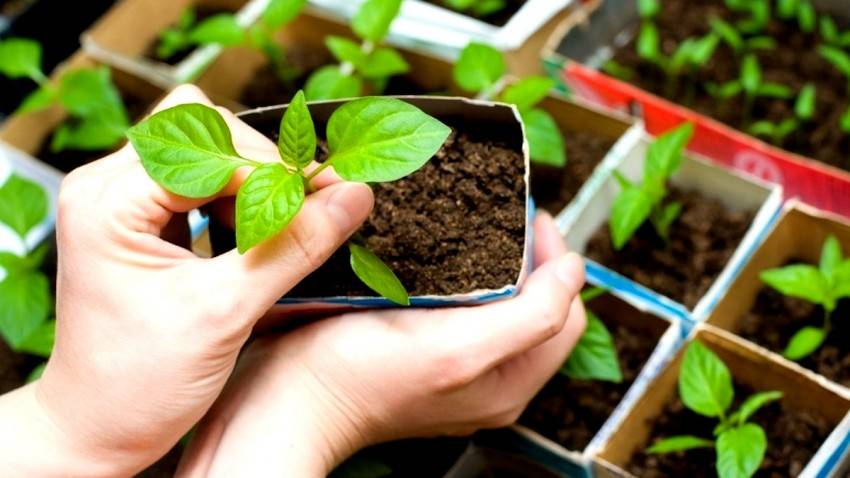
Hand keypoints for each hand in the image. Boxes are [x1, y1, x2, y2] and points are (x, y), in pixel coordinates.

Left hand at [0, 85, 375, 476]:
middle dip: (265, 167)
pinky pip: (201, 185)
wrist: (98, 429)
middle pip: (206, 134)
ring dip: (255, 184)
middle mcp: (108, 188)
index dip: (276, 167)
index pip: (210, 146)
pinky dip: (240, 202)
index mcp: (109, 201)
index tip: (332, 193)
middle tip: (312, 207)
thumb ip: (293, 248)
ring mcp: (122, 204)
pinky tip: (257, 236)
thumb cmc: (138, 383)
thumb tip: (354, 198)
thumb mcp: (225, 313)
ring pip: (207, 154)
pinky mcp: (140, 223)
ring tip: (283, 228)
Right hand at [177, 212, 586, 477]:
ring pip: (498, 300)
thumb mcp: (460, 350)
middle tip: (500, 213)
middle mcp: (490, 377)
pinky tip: (436, 251)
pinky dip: (459, 272)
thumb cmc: (361, 379)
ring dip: (493, 258)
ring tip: (472, 224)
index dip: (554, 258)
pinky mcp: (422, 350)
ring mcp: (455, 365)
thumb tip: (574, 272)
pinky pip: (460, 304)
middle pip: (536, 303)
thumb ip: (533, 317)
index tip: (527, 217)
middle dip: (526, 253)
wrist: (287, 399)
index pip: (566, 310)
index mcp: (512, 381)